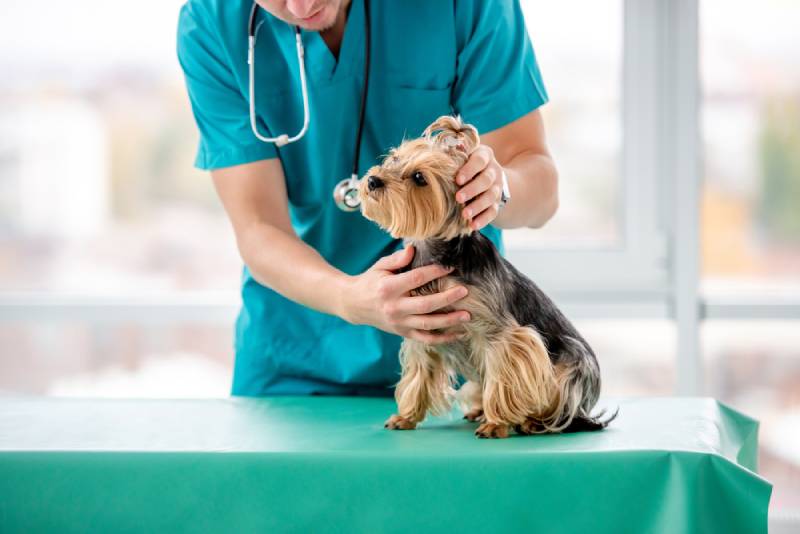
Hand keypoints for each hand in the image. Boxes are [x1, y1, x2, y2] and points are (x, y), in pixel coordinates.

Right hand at [340, 245, 470, 343]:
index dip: (434, 272)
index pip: (416, 279)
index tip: (450, 267)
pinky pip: (425, 338)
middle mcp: (394, 307)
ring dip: (449, 321)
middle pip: (426, 305)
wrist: (354, 305)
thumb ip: (397, 258)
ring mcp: (399, 323)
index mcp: (389, 288)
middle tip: (465, 291)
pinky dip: (442, 338)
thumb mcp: (380, 266)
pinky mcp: (402, 333)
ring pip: (428, 324)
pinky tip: (458, 334)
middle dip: (447, 298)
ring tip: (467, 315)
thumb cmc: (370, 281)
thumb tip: (414, 249)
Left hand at [454, 144, 504, 230]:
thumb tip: (432, 156)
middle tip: (458, 198)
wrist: (487, 175)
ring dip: (478, 206)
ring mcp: (496, 188)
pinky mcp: (496, 203)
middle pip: (486, 180)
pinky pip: (493, 212)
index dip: (469, 170)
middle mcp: (493, 171)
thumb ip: (452, 154)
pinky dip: (484, 219)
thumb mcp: (462, 155)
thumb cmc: (466, 163)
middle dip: (472, 190)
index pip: (479, 160)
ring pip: (491, 197)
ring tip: (465, 214)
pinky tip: (473, 225)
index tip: (458, 180)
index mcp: (484, 156)